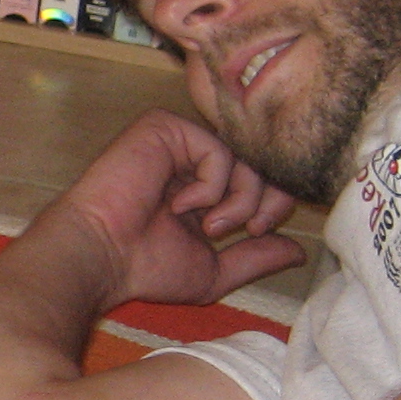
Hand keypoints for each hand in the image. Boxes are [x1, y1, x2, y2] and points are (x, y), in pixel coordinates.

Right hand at [47, 110, 302, 309]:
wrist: (101, 256)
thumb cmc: (144, 268)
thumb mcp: (214, 271)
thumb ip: (255, 258)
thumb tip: (299, 253)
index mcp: (200, 188)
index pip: (257, 178)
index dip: (273, 202)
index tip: (259, 232)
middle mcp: (190, 160)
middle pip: (257, 161)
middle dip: (267, 197)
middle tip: (252, 228)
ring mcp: (177, 141)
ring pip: (241, 154)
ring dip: (240, 197)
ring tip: (212, 225)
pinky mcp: (162, 128)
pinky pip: (216, 147)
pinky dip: (212, 183)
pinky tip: (182, 205)